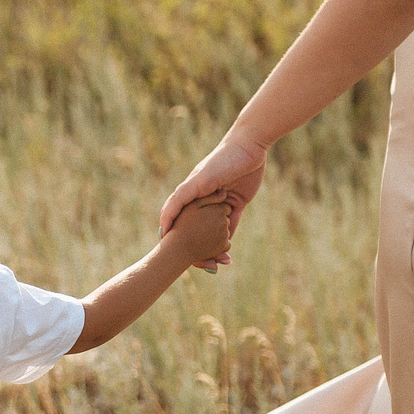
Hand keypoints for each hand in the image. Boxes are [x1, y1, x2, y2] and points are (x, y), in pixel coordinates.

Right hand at [160, 132, 268, 264]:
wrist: (248, 146)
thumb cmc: (221, 160)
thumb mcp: (199, 180)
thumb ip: (181, 198)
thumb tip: (164, 220)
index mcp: (191, 196)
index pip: (178, 221)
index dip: (174, 238)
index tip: (171, 256)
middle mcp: (203, 201)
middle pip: (196, 230)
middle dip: (197, 249)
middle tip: (203, 267)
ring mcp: (220, 203)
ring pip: (214, 231)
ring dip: (214, 248)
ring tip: (215, 266)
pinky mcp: (237, 203)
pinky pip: (231, 225)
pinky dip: (229, 239)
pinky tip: (227, 254)